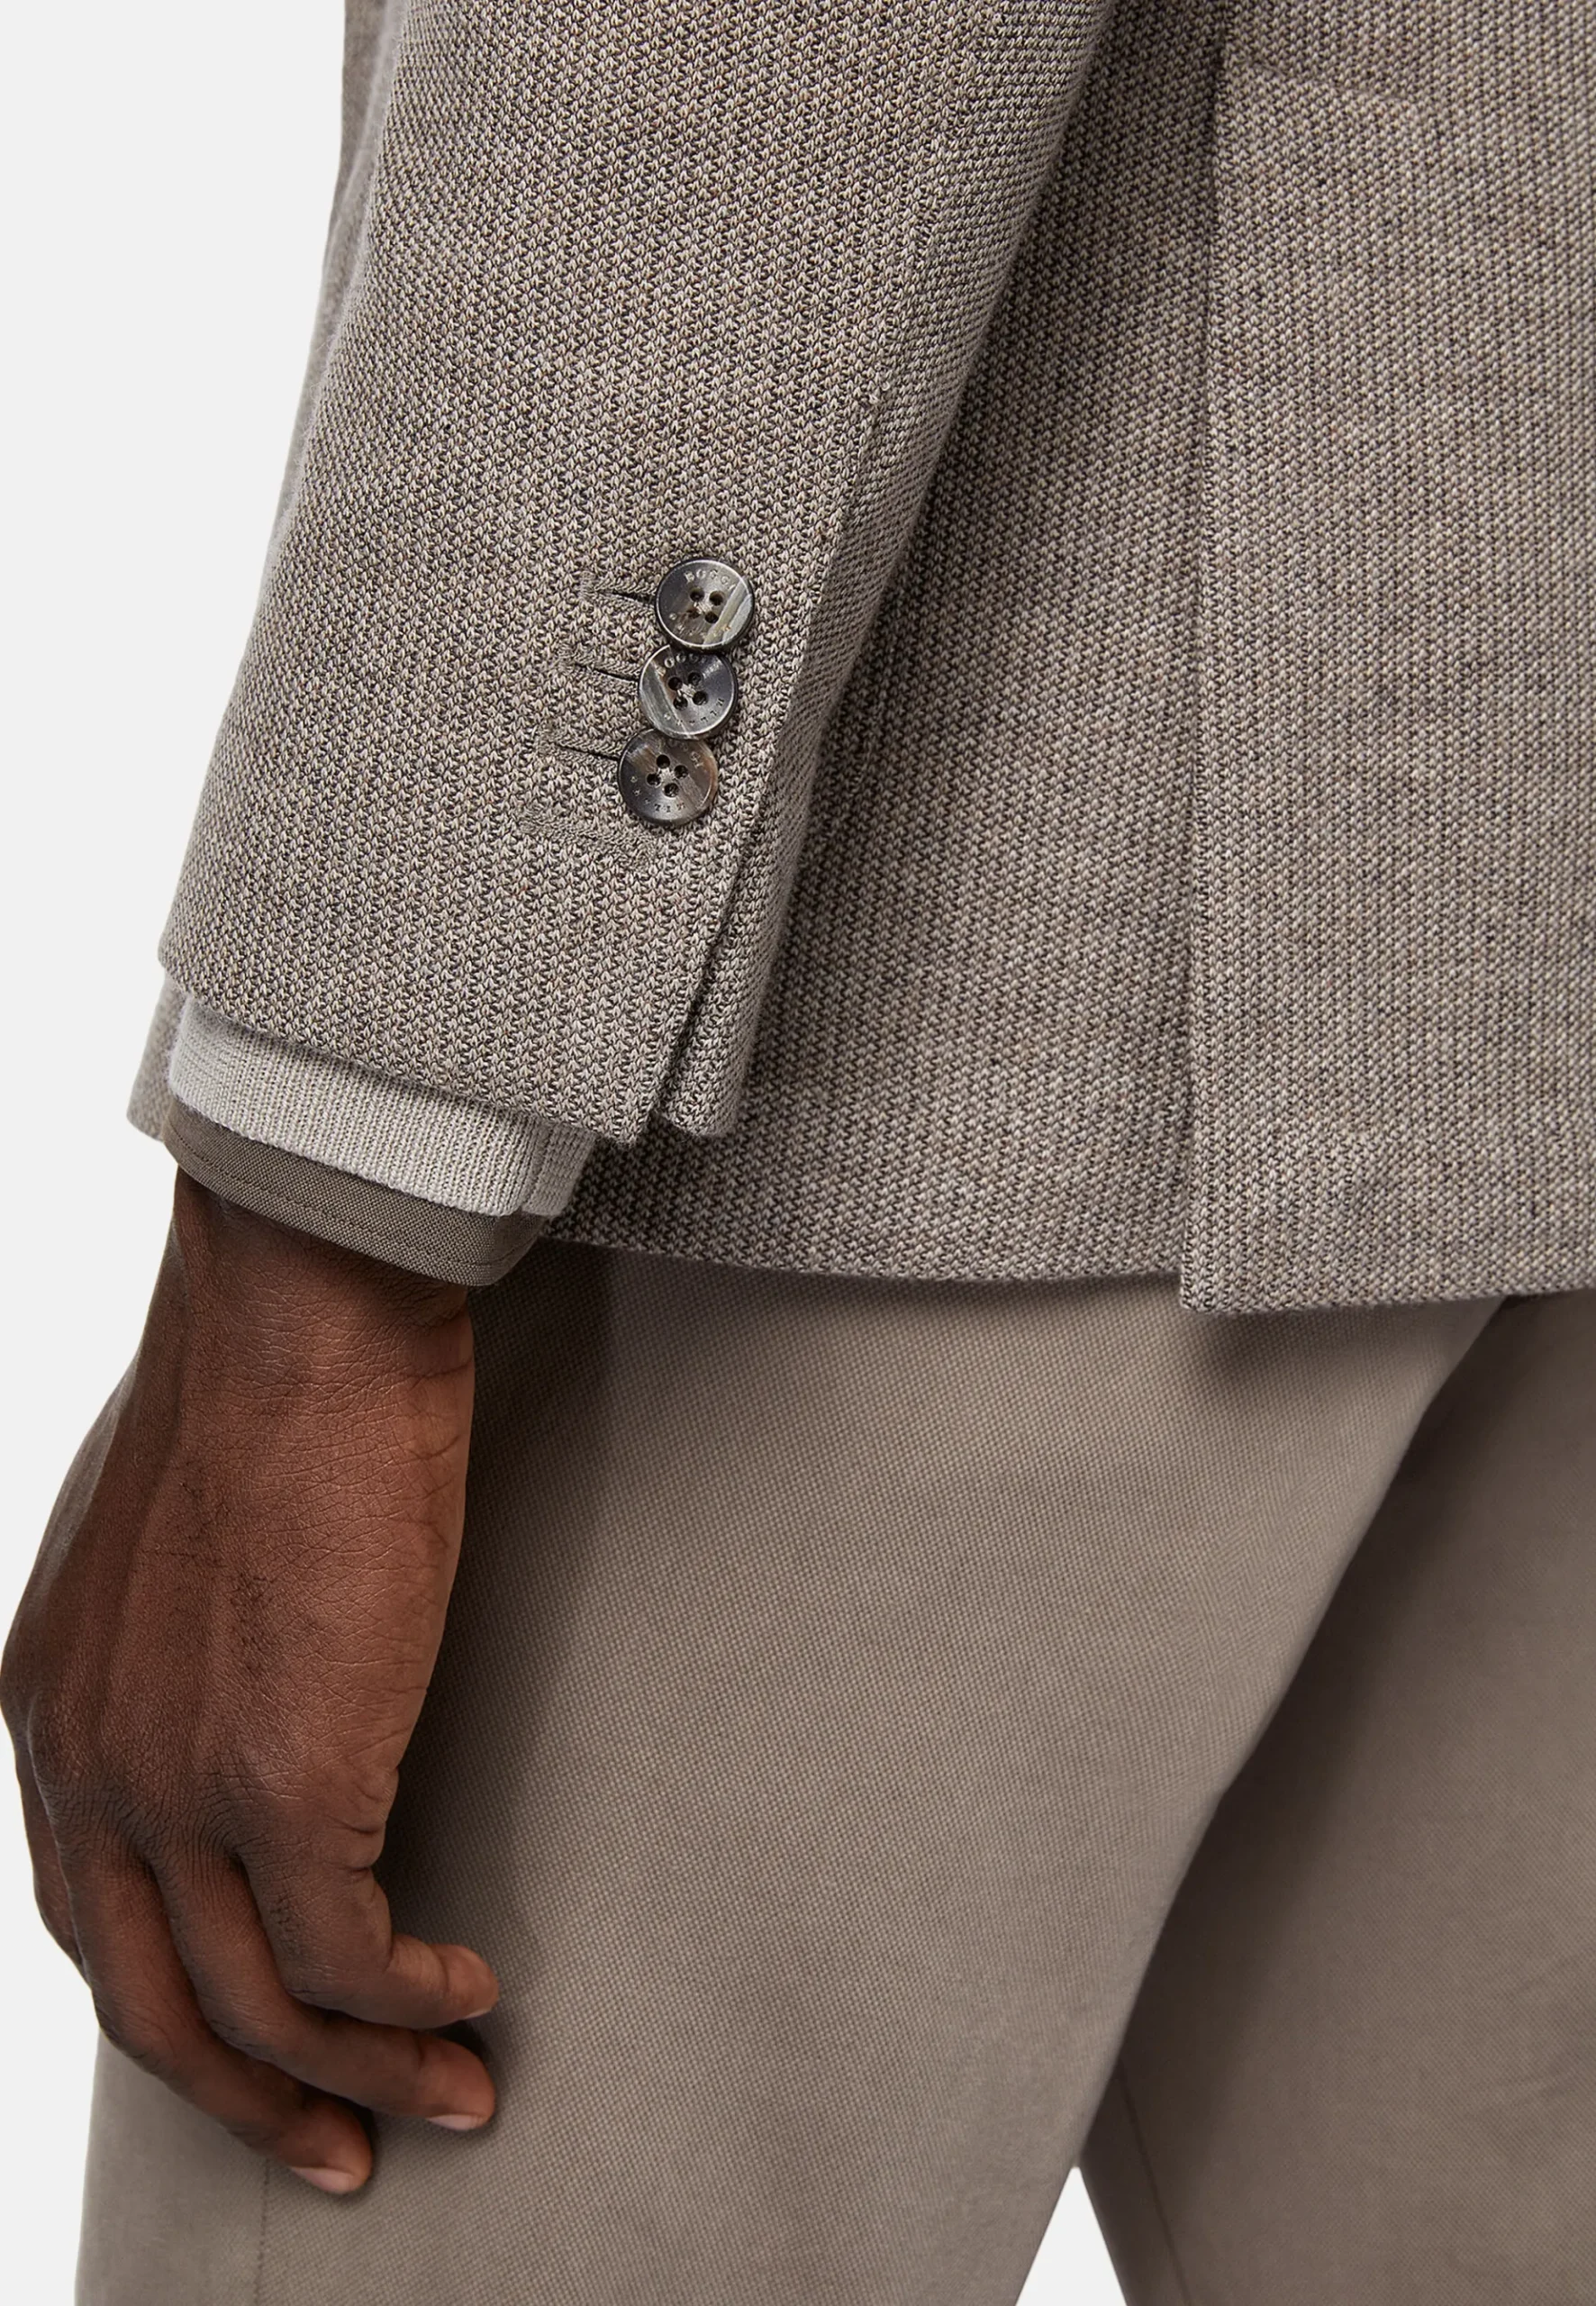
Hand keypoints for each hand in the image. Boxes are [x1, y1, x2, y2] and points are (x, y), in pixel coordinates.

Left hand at [2, 1171, 496, 2193]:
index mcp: (54, 1711)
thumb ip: (185, 1657)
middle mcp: (88, 1767)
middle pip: (150, 2004)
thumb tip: (262, 1711)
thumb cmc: (269, 1390)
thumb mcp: (177, 1547)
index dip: (176, 2012)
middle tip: (339, 2153)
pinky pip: (348, 1959)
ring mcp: (176, 1785)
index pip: (92, 1920)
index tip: (260, 2058)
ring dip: (360, 2078)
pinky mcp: (287, 1781)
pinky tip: (470, 1995)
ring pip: (254, 2009)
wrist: (302, 1312)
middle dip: (250, 2102)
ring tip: (452, 2094)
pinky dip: (412, 2004)